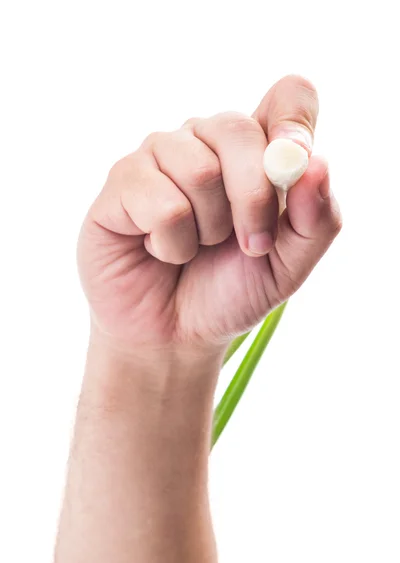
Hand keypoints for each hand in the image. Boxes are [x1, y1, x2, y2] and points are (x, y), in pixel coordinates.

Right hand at [78, 75, 341, 353]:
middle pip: (241, 130)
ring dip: (207, 231)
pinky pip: (161, 203)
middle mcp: (207, 140)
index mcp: (256, 150)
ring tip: (195, 247)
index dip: (295, 124)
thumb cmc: (230, 290)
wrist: (174, 333)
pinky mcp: (122, 181)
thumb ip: (316, 220)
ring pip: (200, 171)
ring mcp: (161, 155)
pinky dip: (171, 245)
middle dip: (253, 204)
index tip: (296, 166)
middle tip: (251, 246)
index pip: (289, 96)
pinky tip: (159, 249)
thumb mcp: (289, 265)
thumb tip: (317, 164)